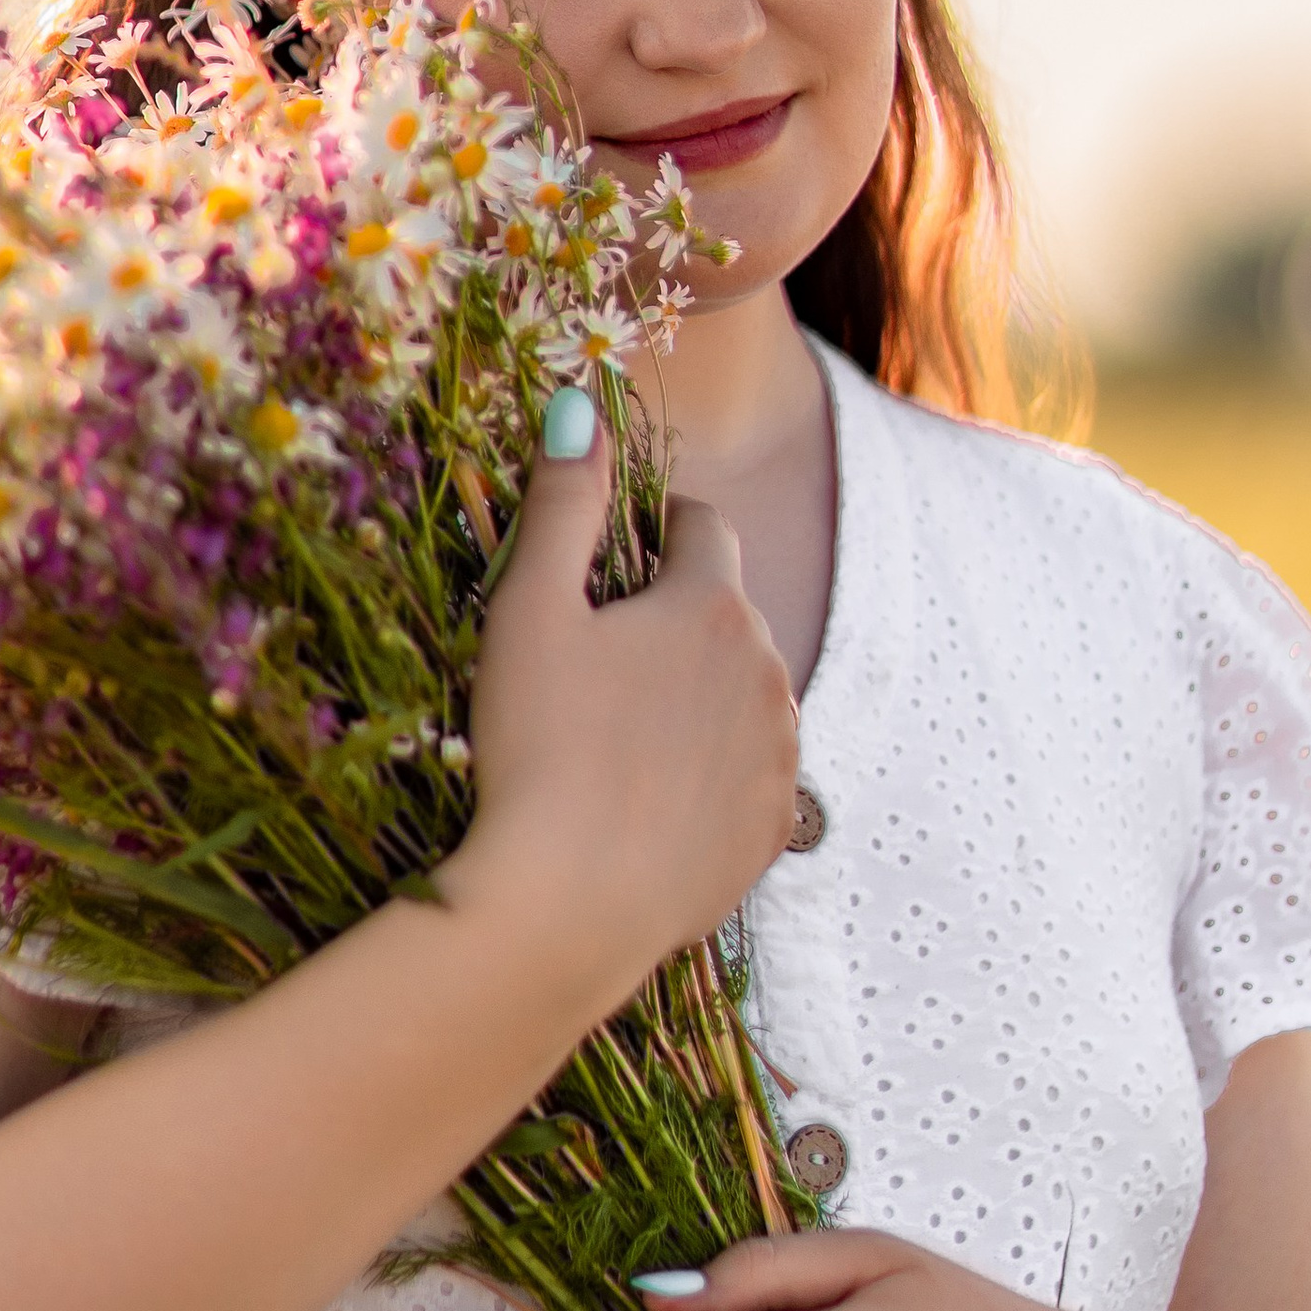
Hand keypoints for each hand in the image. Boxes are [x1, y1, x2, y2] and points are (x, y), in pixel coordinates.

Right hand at [448, 418, 799, 1015]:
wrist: (567, 905)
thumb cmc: (536, 747)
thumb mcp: (528, 610)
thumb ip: (563, 502)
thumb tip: (578, 404)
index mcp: (712, 604)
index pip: (702, 528)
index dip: (654, 534)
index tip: (612, 568)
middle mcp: (770, 670)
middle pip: (726, 616)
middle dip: (675, 624)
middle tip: (597, 668)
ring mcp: (781, 755)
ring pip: (744, 696)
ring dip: (699, 698)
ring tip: (621, 741)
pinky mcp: (775, 829)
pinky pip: (751, 775)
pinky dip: (712, 774)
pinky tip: (649, 800)